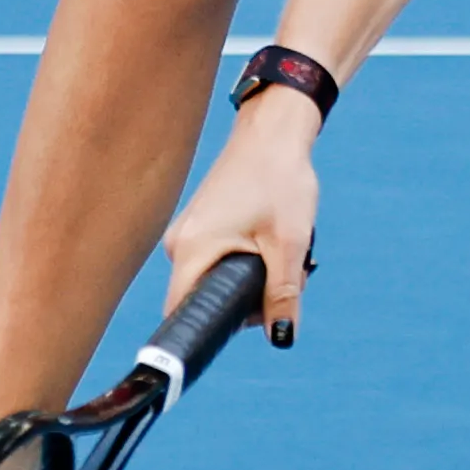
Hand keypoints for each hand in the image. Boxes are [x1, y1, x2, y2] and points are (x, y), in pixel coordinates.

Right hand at [165, 93, 320, 346]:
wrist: (274, 131)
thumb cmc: (279, 180)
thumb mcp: (289, 243)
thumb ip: (282, 294)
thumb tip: (281, 337)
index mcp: (190, 250)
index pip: (182, 314)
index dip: (204, 334)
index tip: (238, 336)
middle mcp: (179, 244)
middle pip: (208, 300)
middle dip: (250, 302)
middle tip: (290, 280)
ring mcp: (189, 234)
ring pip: (219, 280)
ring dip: (255, 280)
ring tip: (286, 252)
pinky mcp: (202, 226)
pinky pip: (220, 261)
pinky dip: (248, 261)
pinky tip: (273, 241)